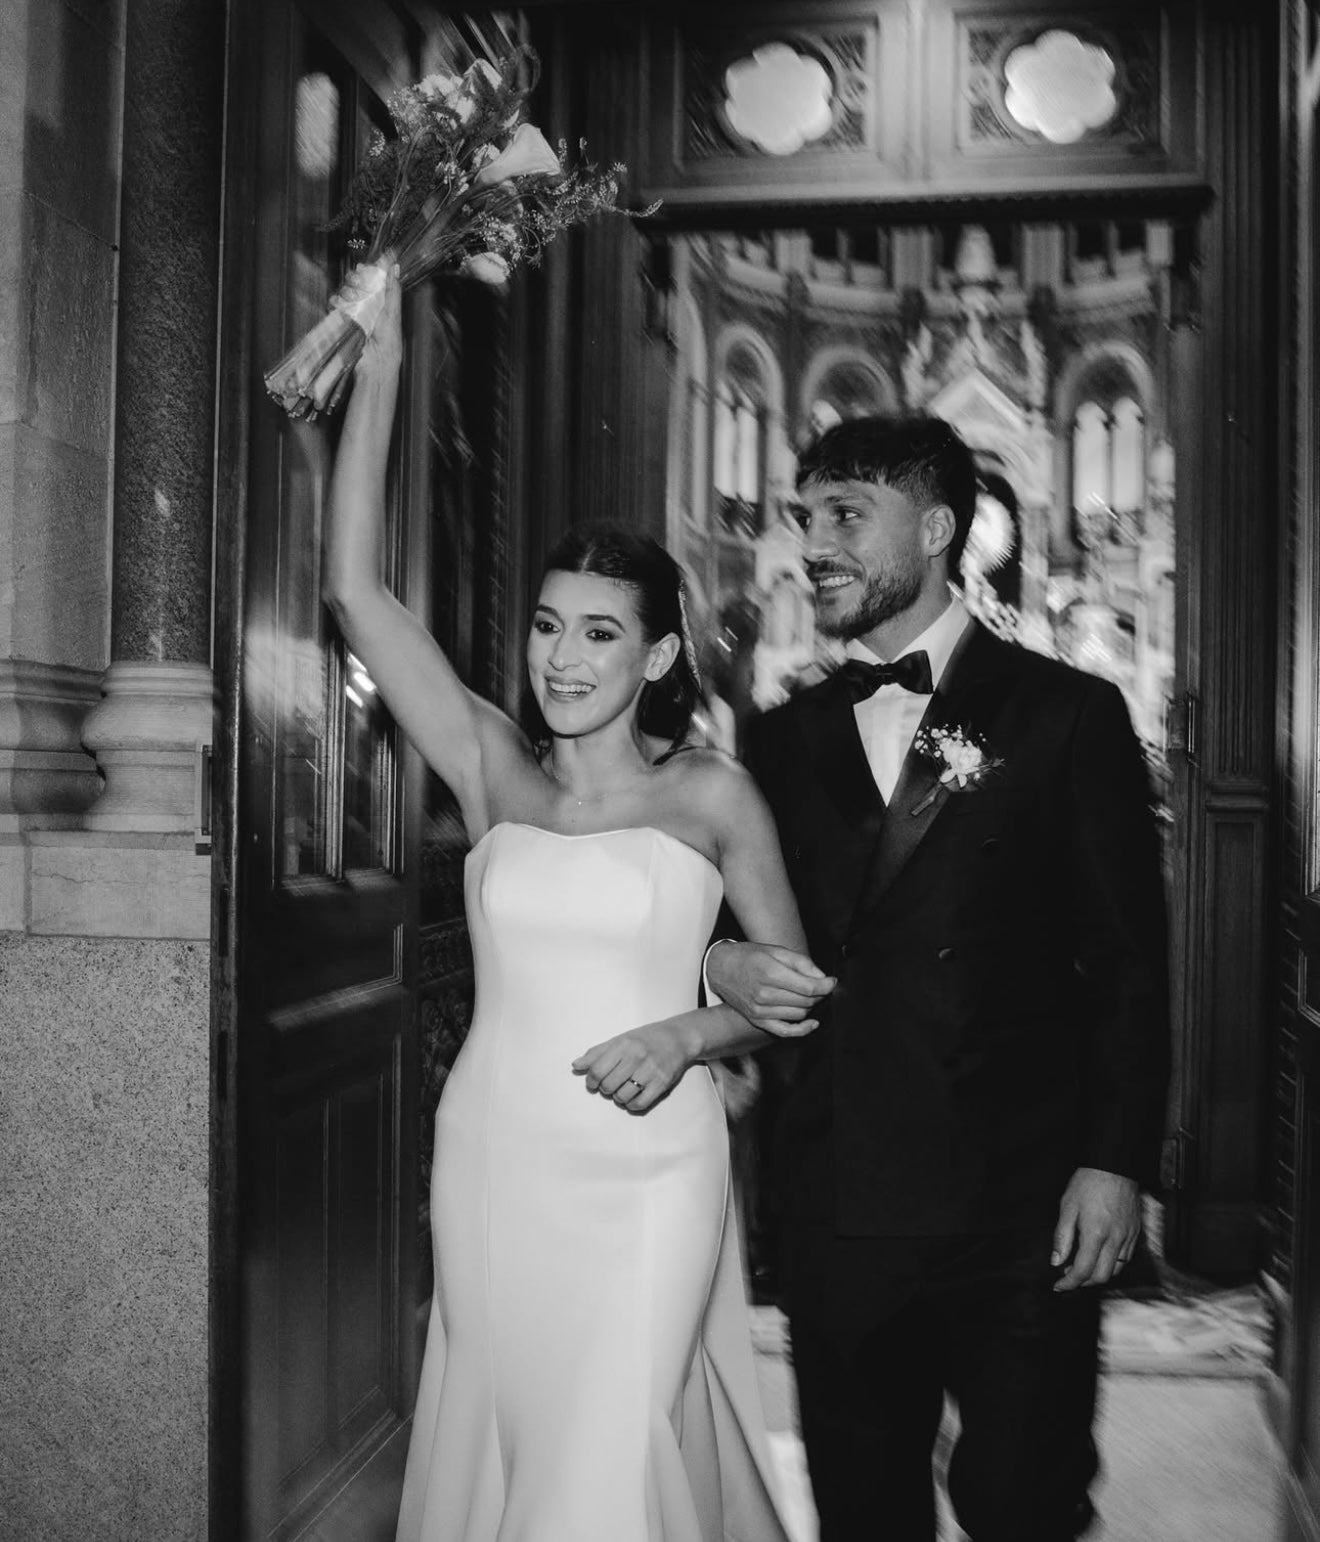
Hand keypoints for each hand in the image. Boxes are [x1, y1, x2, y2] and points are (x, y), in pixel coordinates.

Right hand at [347, 259, 402, 377]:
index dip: (366, 271)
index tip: (365, 267)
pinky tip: (341, 304)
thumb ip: (393, 289)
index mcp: (379, 301)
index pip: (369, 279)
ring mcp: (352, 312)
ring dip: (347, 290)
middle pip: (354, 282)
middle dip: (355, 279)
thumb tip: (394, 267)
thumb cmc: (389, 340)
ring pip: (344, 291)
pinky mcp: (342, 320)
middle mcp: (365, 304)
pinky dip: (336, 302)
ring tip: (354, 298)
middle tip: (359, 282)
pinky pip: (334, 305)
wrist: (376, 361)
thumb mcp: (393, 311)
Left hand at [571, 1015, 700, 1113]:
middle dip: (605, 1088)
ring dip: (618, 1097)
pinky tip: (632, 1097)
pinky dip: (631, 1105)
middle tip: (611, 1083)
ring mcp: (650, 1071)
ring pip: (622, 1097)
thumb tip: (575, 1066)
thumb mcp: (619, 1040)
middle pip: (608, 1085)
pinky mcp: (662, 1084)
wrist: (678, 1038)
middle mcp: (637, 1057)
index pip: (597, 1069)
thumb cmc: (644, 1039)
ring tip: (623, 1088)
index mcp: (623, 1044)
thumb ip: (596, 1053)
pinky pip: (639, 1104)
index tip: (593, 1082)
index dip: (591, 1080)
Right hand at [706, 941, 833, 1035]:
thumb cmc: (749, 956)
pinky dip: (802, 1029)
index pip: (809, 988)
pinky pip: (785, 1031)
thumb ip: (801, 963)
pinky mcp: (758, 1020)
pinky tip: (812, 1023)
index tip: (832, 982)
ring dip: (810, 1005)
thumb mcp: (776, 951)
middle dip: (819, 994)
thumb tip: (822, 977)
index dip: (826, 986)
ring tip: (808, 994)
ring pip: (800, 1014)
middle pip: (806, 1001)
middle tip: (820, 985)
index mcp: (770, 973)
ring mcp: (760, 1010)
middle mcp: (764, 994)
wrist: (721, 968)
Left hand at [1052, 1167, 1141, 1290]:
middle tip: (1068, 1275)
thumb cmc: (1088, 1183)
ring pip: (1116, 1270)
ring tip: (1083, 1265)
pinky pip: (1126, 1258)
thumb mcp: (1067, 1206)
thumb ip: (1061, 1237)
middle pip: (1102, 1276)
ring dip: (1098, 1274)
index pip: (1083, 1270)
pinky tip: (1100, 1255)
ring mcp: (1128, 1237)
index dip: (1069, 1282)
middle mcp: (1115, 1239)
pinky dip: (1112, 1264)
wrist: (1115, 1166)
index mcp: (1095, 1233)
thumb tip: (1056, 1261)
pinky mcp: (1136, 1232)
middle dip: (1084, 1282)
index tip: (1058, 1285)